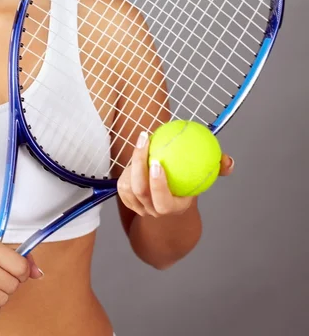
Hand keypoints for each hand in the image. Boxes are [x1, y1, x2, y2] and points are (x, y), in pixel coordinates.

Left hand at [117, 130, 234, 217]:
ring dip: (132, 163)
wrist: (172, 204)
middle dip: (139, 166)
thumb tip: (229, 161)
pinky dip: (127, 168)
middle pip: (140, 191)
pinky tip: (138, 147)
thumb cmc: (190, 186)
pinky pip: (122, 184)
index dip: (157, 184)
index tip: (158, 161)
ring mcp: (139, 207)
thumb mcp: (204, 179)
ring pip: (128, 187)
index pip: (162, 201)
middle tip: (145, 141)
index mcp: (172, 208)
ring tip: (142, 140)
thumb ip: (217, 169)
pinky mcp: (128, 200)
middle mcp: (154, 210)